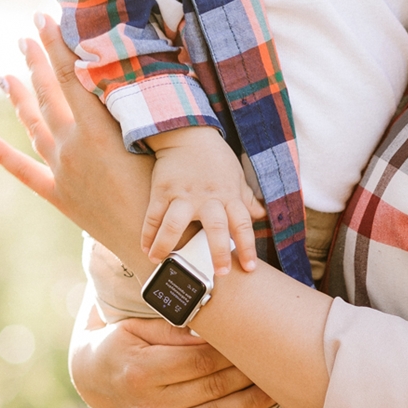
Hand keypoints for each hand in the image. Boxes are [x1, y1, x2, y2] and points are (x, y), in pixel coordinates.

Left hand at [0, 16, 153, 272]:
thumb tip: (126, 74)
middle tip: (26, 35)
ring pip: (33, 125)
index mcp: (97, 131)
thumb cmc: (172, 194)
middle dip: (36, 61)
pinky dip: (1, 155)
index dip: (57, 44)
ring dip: (19, 97)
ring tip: (5, 73)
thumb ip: (136, 110)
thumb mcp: (159, 143)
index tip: (45, 17)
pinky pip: (24, 172)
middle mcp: (72, 148)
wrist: (162, 248)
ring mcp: (62, 172)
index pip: (71, 76)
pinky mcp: (59, 196)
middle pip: (48, 94)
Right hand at [70, 302, 277, 407]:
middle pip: (212, 388)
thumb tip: (212, 327)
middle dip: (249, 376)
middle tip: (279, 364)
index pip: (200, 360)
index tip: (258, 341)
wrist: (92, 378)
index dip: (232, 352)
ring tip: (280, 395)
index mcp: (144, 370)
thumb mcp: (136, 327)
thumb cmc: (121, 343)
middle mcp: (151, 403)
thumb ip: (173, 328)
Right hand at [143, 127, 261, 273]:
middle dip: (217, 252)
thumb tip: (262, 215)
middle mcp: (207, 198)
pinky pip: (153, 215)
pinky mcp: (162, 190)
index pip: (242, 224)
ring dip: (168, 245)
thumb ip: (247, 199)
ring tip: (161, 262)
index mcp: (228, 196)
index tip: (249, 268)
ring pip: (175, 224)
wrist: (188, 133)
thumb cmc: (215, 158)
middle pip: (215, 228)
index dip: (247, 247)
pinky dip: (148, 233)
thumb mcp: (236, 177)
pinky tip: (145, 249)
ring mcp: (183, 195)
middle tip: (219, 274)